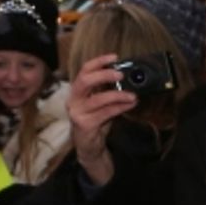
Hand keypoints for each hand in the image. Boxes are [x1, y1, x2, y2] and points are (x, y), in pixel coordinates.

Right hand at [69, 54, 137, 185]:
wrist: (88, 147)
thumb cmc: (95, 122)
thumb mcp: (100, 103)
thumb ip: (108, 90)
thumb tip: (127, 78)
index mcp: (77, 91)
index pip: (84, 70)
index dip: (98, 61)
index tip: (114, 57)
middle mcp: (73, 100)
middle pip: (85, 80)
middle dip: (104, 75)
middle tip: (121, 74)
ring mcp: (77, 113)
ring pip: (98, 99)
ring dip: (118, 95)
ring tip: (132, 95)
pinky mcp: (85, 125)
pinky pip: (105, 113)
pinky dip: (120, 107)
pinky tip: (130, 105)